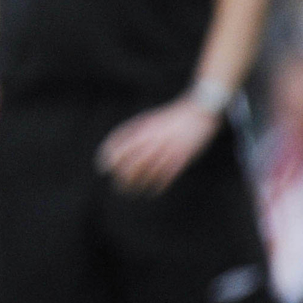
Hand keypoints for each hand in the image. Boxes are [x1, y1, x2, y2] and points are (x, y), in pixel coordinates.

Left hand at [98, 98, 218, 194]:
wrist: (200, 110)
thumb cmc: (171, 117)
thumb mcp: (148, 119)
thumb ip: (133, 132)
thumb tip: (116, 148)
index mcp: (142, 129)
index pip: (117, 147)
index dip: (106, 159)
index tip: (103, 169)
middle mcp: (153, 140)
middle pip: (130, 163)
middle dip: (121, 177)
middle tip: (118, 185)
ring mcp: (168, 148)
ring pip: (147, 172)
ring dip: (137, 184)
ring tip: (131, 192)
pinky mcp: (183, 157)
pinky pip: (167, 175)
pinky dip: (158, 185)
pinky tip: (153, 191)